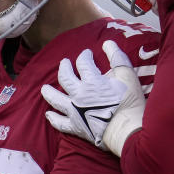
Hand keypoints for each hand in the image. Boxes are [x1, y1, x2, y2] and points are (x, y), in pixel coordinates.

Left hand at [42, 40, 145, 156]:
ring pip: (56, 99)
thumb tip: (107, 43)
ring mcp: (75, 111)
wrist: (126, 130)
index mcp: (91, 81)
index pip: (83, 63)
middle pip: (65, 78)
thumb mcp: (127, 75)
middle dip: (64, 68)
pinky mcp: (76, 126)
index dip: (84, 56)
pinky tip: (49, 114)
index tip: (87, 53)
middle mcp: (79, 95)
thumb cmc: (129, 102)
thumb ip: (117, 57)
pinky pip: (60, 123)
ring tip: (44, 88)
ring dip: (49, 92)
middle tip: (64, 63)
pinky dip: (54, 118)